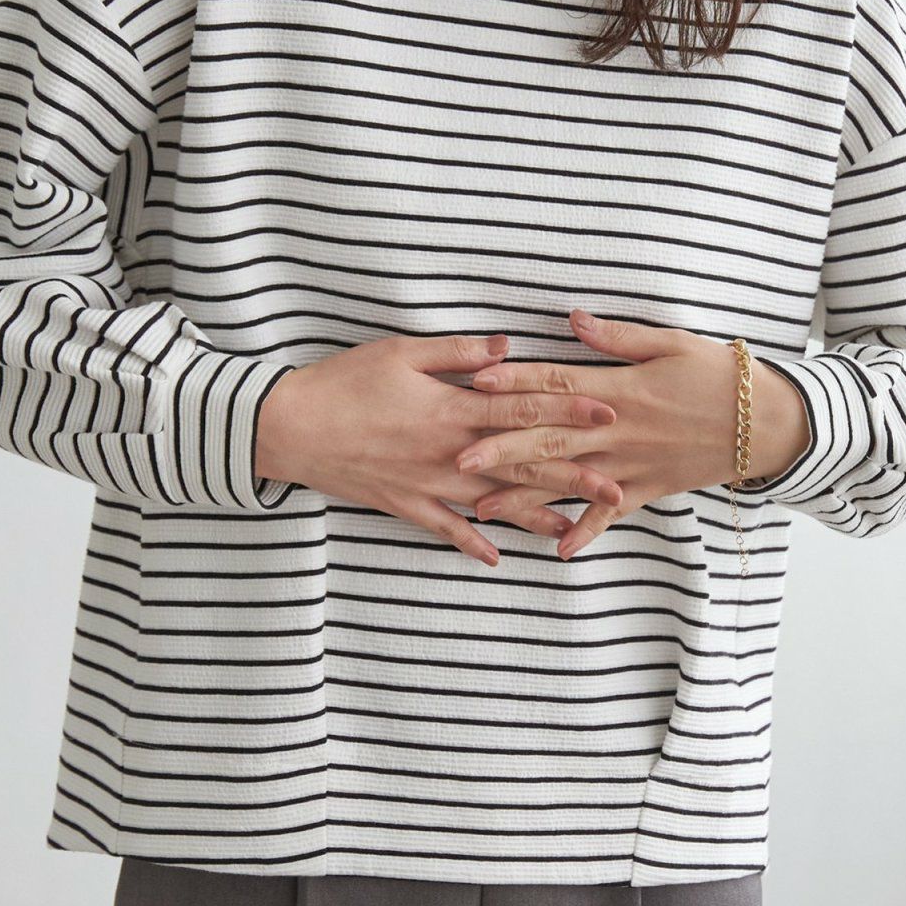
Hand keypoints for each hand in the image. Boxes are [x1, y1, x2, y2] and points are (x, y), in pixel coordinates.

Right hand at [252, 331, 622, 565]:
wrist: (288, 426)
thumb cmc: (343, 381)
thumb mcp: (399, 352)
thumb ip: (456, 352)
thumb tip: (506, 347)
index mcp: (451, 408)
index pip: (523, 409)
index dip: (568, 410)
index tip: (609, 415)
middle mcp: (448, 451)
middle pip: (521, 463)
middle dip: (572, 475)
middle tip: (616, 488)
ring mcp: (427, 482)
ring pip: (492, 502)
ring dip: (534, 516)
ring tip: (574, 529)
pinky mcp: (403, 503)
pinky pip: (444, 528)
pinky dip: (471, 542)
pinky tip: (497, 557)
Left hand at [455, 307, 811, 558]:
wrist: (767, 422)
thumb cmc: (717, 373)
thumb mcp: (671, 342)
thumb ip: (619, 336)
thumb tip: (573, 319)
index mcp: (620, 389)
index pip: (557, 384)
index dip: (516, 383)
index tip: (476, 383)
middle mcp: (619, 430)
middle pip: (550, 438)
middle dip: (502, 448)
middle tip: (458, 457)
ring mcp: (632, 465)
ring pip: (569, 481)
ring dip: (525, 496)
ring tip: (482, 508)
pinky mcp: (648, 489)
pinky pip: (611, 515)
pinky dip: (586, 533)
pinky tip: (557, 551)